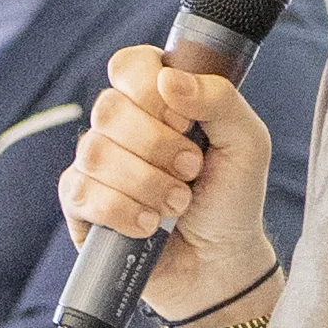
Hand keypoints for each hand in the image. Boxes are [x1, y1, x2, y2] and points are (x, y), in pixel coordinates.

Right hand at [58, 45, 277, 325]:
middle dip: (158, 146)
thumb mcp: (247, 143)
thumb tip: (168, 78)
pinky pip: (82, 192)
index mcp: (158, 99)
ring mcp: (96, 163)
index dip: (150, 89)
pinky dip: (122, 211)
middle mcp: (121, 126)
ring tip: (177, 204)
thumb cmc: (232, 198)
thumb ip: (219, 100)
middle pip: (110, 108)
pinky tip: (148, 225)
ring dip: (147, 184)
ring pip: (96, 152)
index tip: (183, 121)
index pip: (130, 65)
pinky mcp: (80, 203)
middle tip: (191, 171)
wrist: (219, 263)